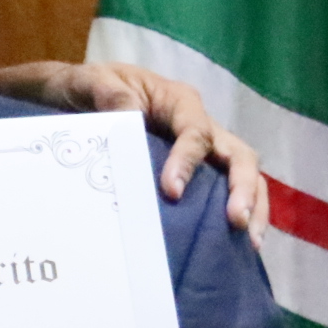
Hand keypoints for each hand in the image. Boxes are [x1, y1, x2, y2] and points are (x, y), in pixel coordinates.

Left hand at [0, 60, 266, 241]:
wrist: (75, 95)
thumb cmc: (87, 86)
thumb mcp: (92, 82)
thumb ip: (111, 97)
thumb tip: (132, 118)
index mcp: (178, 101)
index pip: (196, 132)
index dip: (188, 161)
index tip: (172, 191)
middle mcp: (198, 124)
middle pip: (238, 154)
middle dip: (242, 188)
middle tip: (235, 221)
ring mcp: (201, 148)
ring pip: (241, 172)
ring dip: (252, 205)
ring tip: (249, 242)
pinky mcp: (195, 170)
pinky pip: (224, 188)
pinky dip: (237, 211)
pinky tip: (236, 245)